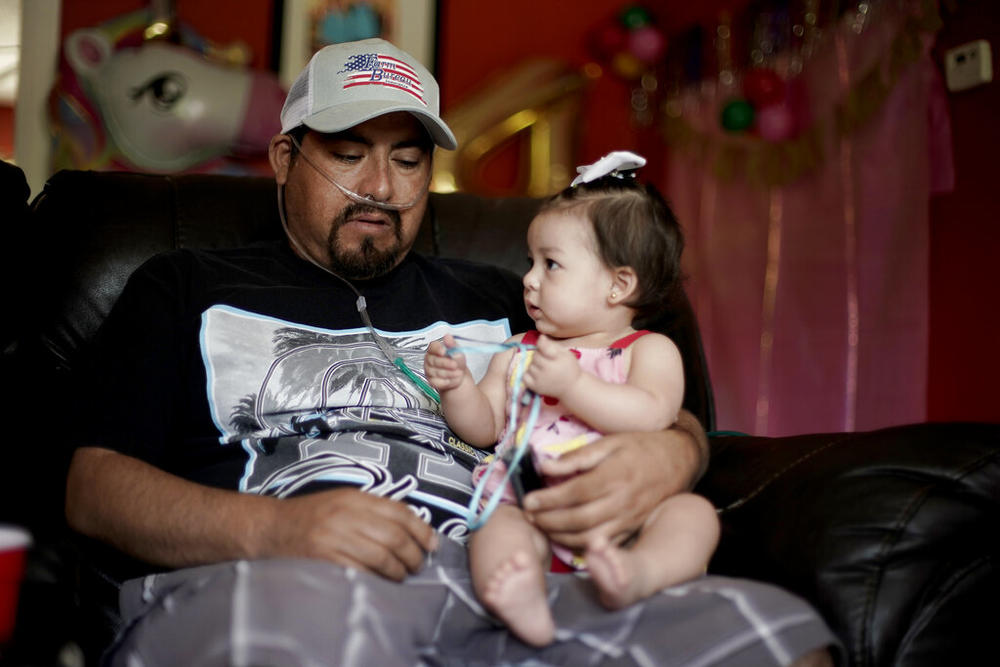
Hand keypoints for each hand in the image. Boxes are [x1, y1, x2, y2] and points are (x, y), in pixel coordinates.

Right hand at [265, 487, 437, 581]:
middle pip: (394, 536)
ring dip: (398, 571)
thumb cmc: (311, 516)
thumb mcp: (343, 501)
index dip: (422, 530)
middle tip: (418, 565)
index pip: (399, 511)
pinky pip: (360, 572)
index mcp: (354, 498)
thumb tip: (414, 528)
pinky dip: (376, 580)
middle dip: (413, 554)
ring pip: (381, 556)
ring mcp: (333, 538)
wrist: (271, 528)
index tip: (432, 544)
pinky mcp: (323, 560)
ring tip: (402, 576)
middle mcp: (346, 515)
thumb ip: (374, 510)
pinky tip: (381, 583)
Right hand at [424, 334, 468, 391]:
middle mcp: (429, 359)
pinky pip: (437, 382)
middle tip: (455, 365)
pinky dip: (447, 381)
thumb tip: (447, 336)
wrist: (459, 374)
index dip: (437, 349)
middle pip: (434, 360)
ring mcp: (429, 370)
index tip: (444, 351)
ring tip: (458, 373)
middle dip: (446, 363)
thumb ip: (452, 344)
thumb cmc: (456, 361)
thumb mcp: (458, 351)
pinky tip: (453, 379)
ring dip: (450, 373)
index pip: (432, 346)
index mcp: (435, 349)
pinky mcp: (431, 381)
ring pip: (437, 372)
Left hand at [521, 428, 700, 549]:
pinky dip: (579, 544)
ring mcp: (629, 518)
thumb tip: (545, 466)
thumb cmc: (643, 446)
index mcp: (616, 475)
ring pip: (589, 537)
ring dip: (560, 535)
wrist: (681, 460)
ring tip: (541, 526)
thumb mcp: (611, 441)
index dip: (548, 499)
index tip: (528, 500)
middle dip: (548, 520)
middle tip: (528, 515)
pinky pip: (603, 543)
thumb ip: (578, 456)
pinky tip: (563, 536)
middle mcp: (622, 501)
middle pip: (579, 519)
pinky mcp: (632, 529)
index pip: (575, 493)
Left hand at [523, 334, 579, 398]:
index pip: (541, 346)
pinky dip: (529, 374)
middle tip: (548, 360)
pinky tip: (537, 374)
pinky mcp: (536, 387)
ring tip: (544, 368)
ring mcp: (540, 379)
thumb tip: (541, 337)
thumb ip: (552, 345)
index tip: (545, 346)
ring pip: (530, 366)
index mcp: (556, 359)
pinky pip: (525, 376)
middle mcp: (547, 370)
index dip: (542, 344)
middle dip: (539, 355)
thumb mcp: (566, 353)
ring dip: (535, 365)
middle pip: (535, 356)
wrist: (572, 387)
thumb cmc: (570, 368)